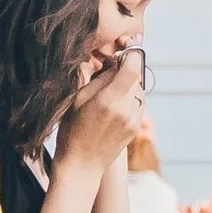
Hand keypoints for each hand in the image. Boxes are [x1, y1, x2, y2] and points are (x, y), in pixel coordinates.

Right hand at [59, 50, 146, 171]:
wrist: (81, 165)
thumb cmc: (71, 130)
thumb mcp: (76, 100)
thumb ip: (97, 79)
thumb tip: (112, 63)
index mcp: (108, 101)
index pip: (133, 68)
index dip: (131, 54)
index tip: (124, 48)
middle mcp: (125, 110)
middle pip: (137, 76)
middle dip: (127, 68)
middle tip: (111, 68)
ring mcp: (133, 120)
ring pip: (140, 89)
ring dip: (129, 83)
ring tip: (110, 88)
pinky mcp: (136, 128)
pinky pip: (139, 103)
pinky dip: (130, 96)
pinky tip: (115, 102)